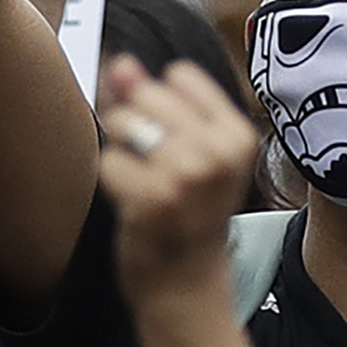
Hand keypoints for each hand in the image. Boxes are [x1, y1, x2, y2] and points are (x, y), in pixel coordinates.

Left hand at [98, 59, 258, 305]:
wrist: (186, 283)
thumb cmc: (188, 213)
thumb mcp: (191, 152)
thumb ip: (154, 100)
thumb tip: (122, 63)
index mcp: (237, 136)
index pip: (179, 76)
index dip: (159, 99)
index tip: (171, 137)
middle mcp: (218, 154)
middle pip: (146, 95)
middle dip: (134, 122)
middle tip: (155, 165)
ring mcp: (186, 178)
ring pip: (123, 124)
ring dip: (122, 152)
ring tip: (145, 183)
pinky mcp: (151, 202)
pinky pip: (109, 162)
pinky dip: (113, 181)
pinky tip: (134, 204)